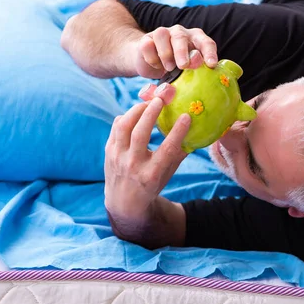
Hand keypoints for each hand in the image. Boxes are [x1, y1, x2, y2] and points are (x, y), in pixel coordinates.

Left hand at [104, 97, 190, 222]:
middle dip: (151, 113)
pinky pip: (116, 127)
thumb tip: (194, 133)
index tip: (186, 117)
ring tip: (148, 103)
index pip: (166, 150)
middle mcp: (133, 165)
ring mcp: (117, 157)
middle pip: (140, 134)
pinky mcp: (108, 151)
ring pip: (123, 127)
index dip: (178, 132)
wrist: (124, 203)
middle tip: (161, 100)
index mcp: (151, 174)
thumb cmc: (151, 186)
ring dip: (136, 110)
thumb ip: (178, 155)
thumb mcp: (167, 176)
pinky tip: (137, 113)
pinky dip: (126, 117)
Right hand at [131, 25, 217, 78]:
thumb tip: (204, 78)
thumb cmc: (176, 67)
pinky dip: (151, 58)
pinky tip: (157, 66)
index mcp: (195, 39)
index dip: (209, 52)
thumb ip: (195, 69)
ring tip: (169, 68)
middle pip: (181, 36)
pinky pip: (147, 44)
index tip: (211, 64)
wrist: (151, 62)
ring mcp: (162, 33)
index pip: (205, 42)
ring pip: (162, 34)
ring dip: (166, 53)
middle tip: (183, 66)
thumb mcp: (188, 70)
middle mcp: (180, 33)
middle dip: (182, 51)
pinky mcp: (146, 39)